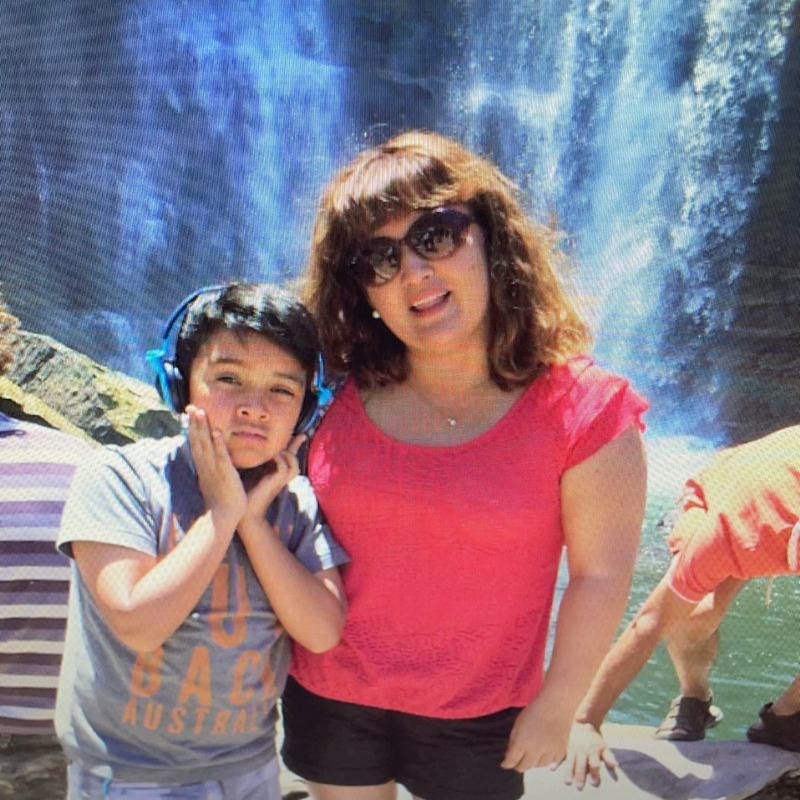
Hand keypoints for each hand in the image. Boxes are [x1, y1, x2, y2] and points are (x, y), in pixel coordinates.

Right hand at [185, 405, 245, 529]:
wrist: (223, 518)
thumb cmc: (221, 500)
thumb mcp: (213, 480)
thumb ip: (211, 468)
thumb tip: (210, 459)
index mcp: (203, 467)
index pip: (195, 444)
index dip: (192, 428)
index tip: (189, 414)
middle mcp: (205, 466)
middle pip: (197, 441)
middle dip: (194, 423)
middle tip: (190, 406)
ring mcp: (214, 469)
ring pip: (206, 445)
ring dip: (202, 428)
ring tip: (200, 412)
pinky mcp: (225, 474)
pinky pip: (221, 456)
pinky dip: (218, 443)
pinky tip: (217, 431)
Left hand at [240, 434, 305, 526]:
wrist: (244, 511)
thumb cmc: (244, 493)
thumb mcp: (251, 472)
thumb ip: (256, 462)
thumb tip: (251, 447)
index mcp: (275, 473)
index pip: (287, 458)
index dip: (293, 446)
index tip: (299, 435)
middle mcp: (280, 477)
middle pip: (294, 459)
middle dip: (296, 446)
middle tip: (302, 434)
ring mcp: (279, 481)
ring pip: (294, 465)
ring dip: (288, 455)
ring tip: (278, 450)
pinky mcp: (276, 483)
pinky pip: (285, 468)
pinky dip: (280, 460)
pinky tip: (272, 456)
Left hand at [501, 696, 571, 772]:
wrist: (556, 704)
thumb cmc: (534, 711)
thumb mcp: (518, 724)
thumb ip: (512, 741)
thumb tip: (508, 755)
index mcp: (522, 742)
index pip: (511, 761)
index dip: (506, 764)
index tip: (504, 764)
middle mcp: (535, 750)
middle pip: (524, 767)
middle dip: (518, 765)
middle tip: (517, 761)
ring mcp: (549, 752)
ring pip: (537, 766)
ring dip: (532, 762)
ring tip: (531, 753)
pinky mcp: (560, 752)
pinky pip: (551, 762)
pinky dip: (546, 759)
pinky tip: (544, 751)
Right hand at [562, 721, 616, 787]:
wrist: (582, 723)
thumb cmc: (594, 738)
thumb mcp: (603, 746)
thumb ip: (608, 756)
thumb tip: (615, 765)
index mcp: (592, 751)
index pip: (594, 764)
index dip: (594, 773)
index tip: (594, 783)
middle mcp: (582, 750)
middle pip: (581, 764)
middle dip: (580, 775)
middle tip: (579, 787)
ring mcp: (572, 748)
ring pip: (570, 762)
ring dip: (569, 772)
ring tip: (567, 782)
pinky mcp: (565, 746)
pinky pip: (560, 755)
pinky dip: (556, 761)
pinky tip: (552, 768)